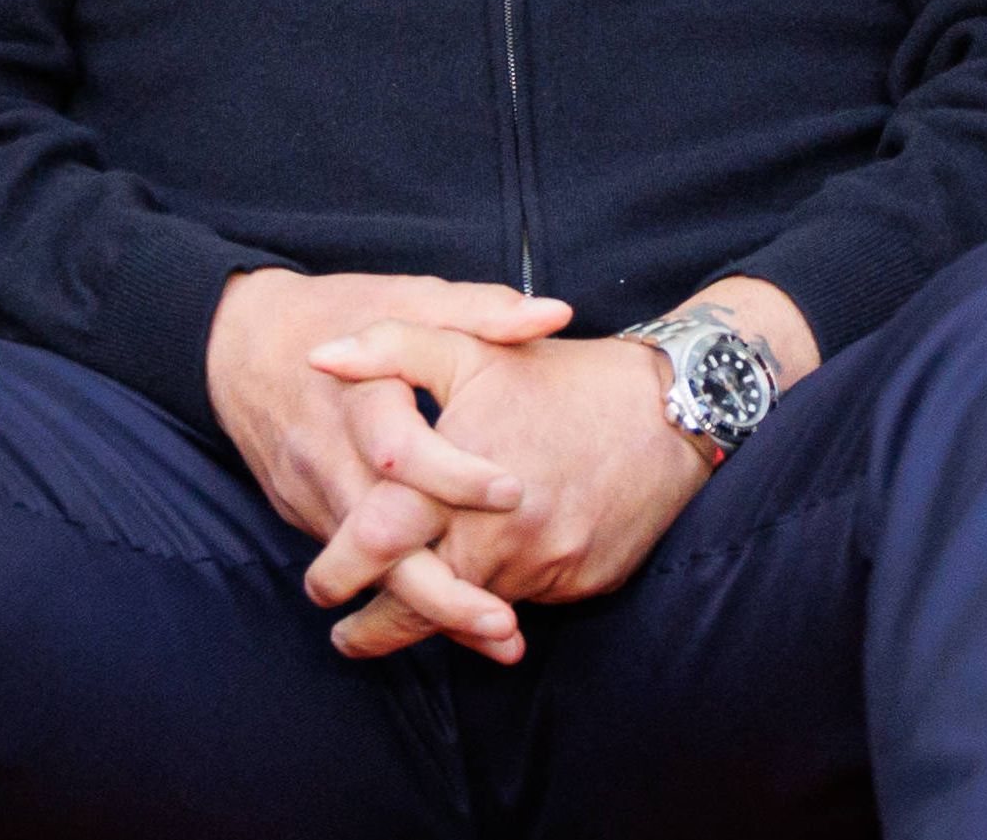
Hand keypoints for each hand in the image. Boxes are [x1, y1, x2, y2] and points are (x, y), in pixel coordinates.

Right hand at [203, 268, 568, 663]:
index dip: (454, 476)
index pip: (399, 450)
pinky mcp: (310, 519)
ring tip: (500, 639)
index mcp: (358, 394)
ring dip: (432, 612)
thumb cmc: (337, 313)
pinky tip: (460, 624)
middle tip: (504, 622)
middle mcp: (331, 456)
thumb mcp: (405, 297)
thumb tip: (555, 314)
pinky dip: (405, 600)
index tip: (513, 492)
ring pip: (370, 571)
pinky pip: (360, 568)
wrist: (238, 345)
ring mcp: (316, 495)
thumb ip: (478, 311)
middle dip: (441, 591)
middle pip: (377, 541)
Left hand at [303, 322, 708, 659]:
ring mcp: (545, 566)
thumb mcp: (471, 350)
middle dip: (375, 629)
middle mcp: (500, 536)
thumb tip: (318, 357)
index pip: (379, 544)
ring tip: (402, 615)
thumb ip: (390, 351)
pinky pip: (526, 601)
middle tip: (348, 637)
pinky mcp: (580, 583)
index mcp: (459, 481)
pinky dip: (499, 598)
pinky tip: (484, 587)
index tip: (319, 589)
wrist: (668, 410)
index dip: (340, 573)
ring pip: (473, 609)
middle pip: (421, 603)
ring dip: (439, 614)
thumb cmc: (559, 378)